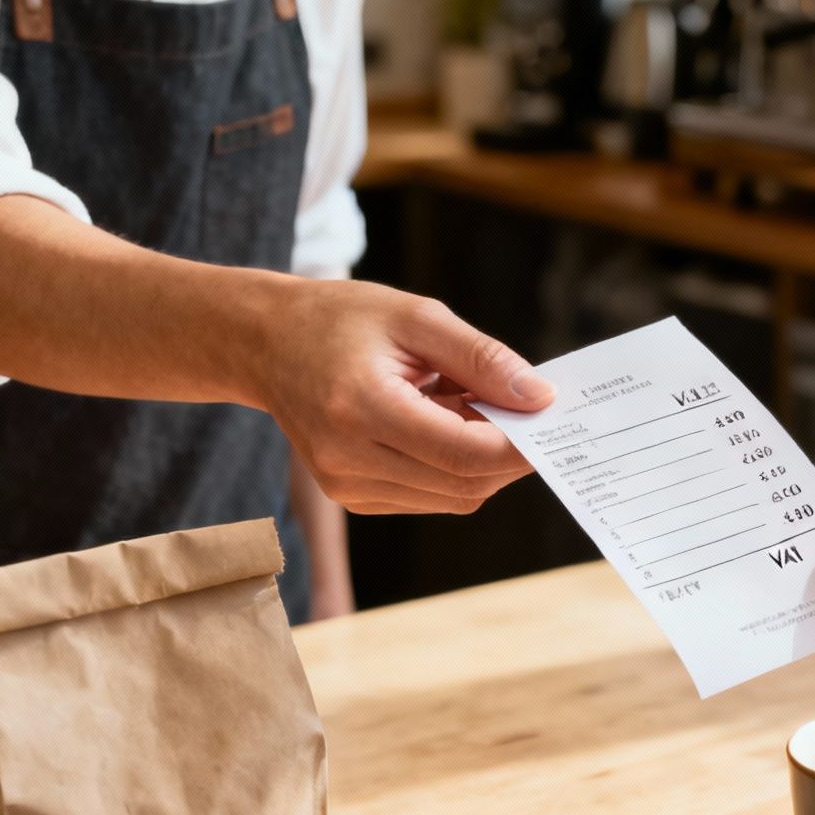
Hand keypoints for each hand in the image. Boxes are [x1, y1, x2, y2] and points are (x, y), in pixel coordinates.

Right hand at [252, 281, 554, 514]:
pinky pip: (430, 496)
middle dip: (507, 454)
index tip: (550, 418)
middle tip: (521, 408)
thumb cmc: (340, 320)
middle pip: (464, 484)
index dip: (518, 445)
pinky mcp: (353, 497)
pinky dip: (453, 467)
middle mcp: (348, 460)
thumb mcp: (417, 317)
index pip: (463, 453)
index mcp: (362, 409)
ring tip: (463, 404)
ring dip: (480, 460)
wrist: (264, 343)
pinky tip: (439, 423)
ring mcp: (347, 486)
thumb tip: (540, 397)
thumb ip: (482, 358)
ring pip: (453, 497)